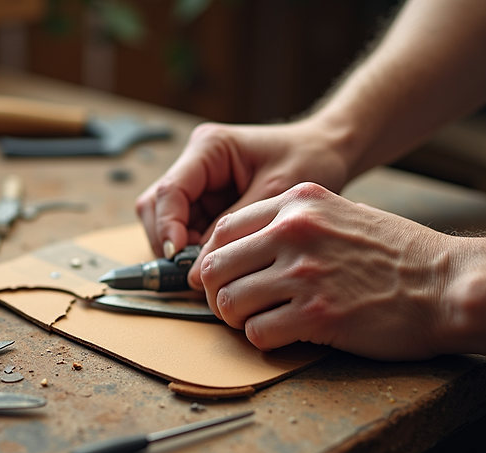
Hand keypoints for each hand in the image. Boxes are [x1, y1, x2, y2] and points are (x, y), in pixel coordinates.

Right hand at [136, 121, 350, 257]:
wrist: (328, 152)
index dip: (168, 227)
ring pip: (167, 222)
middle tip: (193, 270)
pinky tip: (218, 263)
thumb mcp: (275, 194)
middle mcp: (196, 163)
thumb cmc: (309, 160)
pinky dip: (195, 250)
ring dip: (180, 249)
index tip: (180, 257)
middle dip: (169, 241)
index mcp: (209, 148)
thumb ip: (234, 230)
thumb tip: (196, 270)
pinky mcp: (207, 202)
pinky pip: (188, 230)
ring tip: (209, 268)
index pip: (170, 191)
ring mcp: (199, 183)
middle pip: (157, 207)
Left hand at [195, 182, 456, 359]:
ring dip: (238, 320)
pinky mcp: (317, 315)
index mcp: (298, 203)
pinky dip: (263, 340)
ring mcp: (305, 273)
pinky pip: (257, 333)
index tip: (220, 279)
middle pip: (215, 268)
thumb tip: (246, 247)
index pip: (223, 230)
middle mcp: (295, 231)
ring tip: (260, 322)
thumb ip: (296, 222)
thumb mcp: (344, 214)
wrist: (449, 286)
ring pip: (229, 302)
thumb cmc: (399, 255)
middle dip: (218, 293)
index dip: (212, 261)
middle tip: (235, 308)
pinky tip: (284, 336)